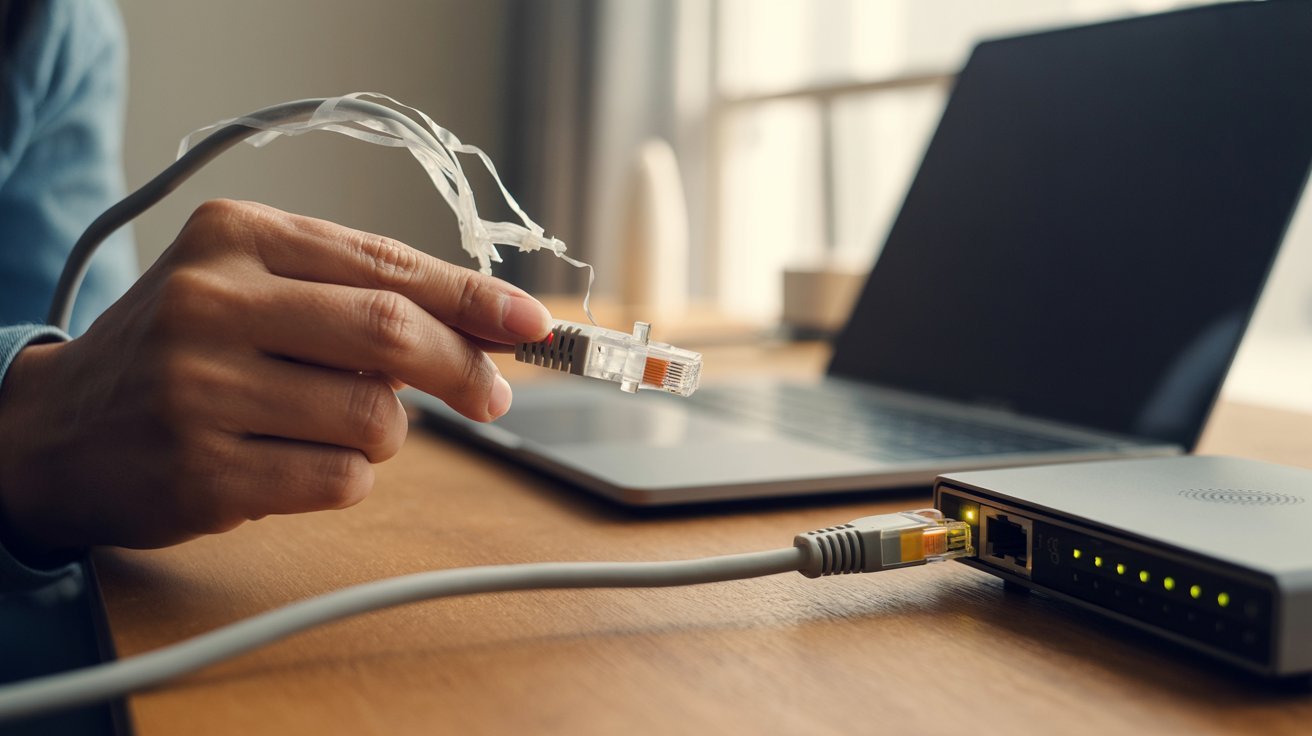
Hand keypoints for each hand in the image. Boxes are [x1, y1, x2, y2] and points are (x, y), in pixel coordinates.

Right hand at [0, 200, 550, 553]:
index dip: (474, 298)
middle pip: (390, 333)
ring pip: (375, 418)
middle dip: (462, 368)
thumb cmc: (183, 350)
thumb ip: (362, 291)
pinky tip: (292, 461)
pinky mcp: (203, 472)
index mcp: (235, 236)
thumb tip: (490, 325)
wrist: (56, 431)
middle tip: (492, 395)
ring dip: (387, 432)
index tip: (533, 322)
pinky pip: (341, 481)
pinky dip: (348, 478)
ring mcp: (200, 389)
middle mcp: (211, 302)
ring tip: (334, 424)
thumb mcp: (255, 286)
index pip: (387, 263)